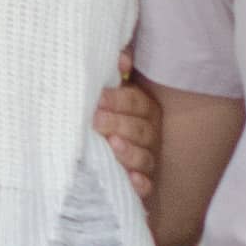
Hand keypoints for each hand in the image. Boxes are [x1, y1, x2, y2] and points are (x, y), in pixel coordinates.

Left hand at [93, 51, 158, 204]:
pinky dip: (140, 184)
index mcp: (144, 109)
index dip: (119, 99)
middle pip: (140, 129)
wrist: (99, 151)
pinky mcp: (141, 184)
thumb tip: (121, 59)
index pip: (136, 102)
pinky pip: (146, 186)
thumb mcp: (106, 95)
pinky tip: (132, 180)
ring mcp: (147, 159)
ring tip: (113, 144)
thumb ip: (114, 73)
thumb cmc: (104, 116)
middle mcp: (149, 134)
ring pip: (144, 157)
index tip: (98, 98)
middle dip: (118, 123)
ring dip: (129, 152)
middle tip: (96, 120)